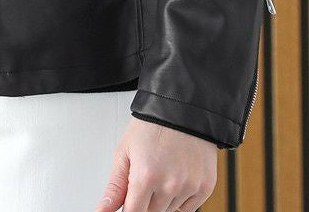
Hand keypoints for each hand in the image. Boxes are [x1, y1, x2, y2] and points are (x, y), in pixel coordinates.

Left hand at [93, 115, 216, 210]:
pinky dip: (181, 198)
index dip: (130, 209)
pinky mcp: (205, 186)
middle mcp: (169, 185)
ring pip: (170, 211)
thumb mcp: (125, 152)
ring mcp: (190, 187)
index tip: (131, 201)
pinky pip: (189, 208)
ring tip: (163, 171)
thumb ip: (115, 187)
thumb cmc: (152, 126)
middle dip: (146, 200)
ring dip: (164, 199)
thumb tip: (102, 211)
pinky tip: (177, 176)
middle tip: (147, 175)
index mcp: (145, 177)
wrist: (182, 108)